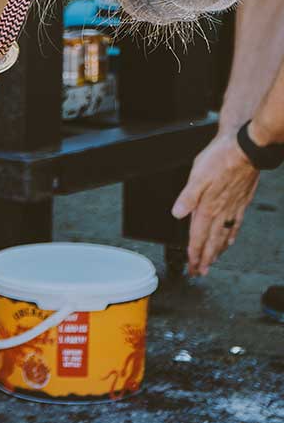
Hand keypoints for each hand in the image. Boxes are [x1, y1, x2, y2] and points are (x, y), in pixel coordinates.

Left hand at [171, 132, 259, 275]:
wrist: (245, 149)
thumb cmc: (219, 158)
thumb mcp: (197, 175)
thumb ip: (187, 196)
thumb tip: (177, 213)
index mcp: (207, 206)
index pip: (197, 236)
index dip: (193, 253)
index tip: (191, 267)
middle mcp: (221, 211)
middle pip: (210, 241)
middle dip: (204, 259)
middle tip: (199, 273)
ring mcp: (233, 208)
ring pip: (223, 236)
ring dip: (216, 251)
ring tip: (212, 263)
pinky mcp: (241, 202)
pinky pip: (235, 225)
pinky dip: (231, 236)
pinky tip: (230, 242)